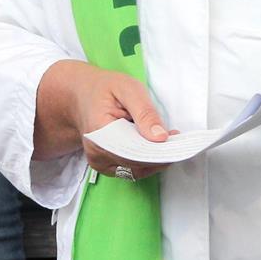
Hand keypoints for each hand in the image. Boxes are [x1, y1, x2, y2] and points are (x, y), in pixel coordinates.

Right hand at [36, 60, 176, 178]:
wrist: (83, 94)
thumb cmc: (105, 89)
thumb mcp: (128, 89)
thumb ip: (145, 112)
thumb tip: (160, 137)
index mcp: (99, 134)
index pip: (133, 153)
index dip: (157, 151)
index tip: (175, 142)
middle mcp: (96, 153)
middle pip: (135, 164)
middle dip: (159, 155)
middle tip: (177, 139)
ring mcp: (100, 162)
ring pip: (135, 170)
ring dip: (155, 159)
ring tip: (169, 141)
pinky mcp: (106, 165)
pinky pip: (131, 170)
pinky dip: (147, 161)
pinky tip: (156, 147)